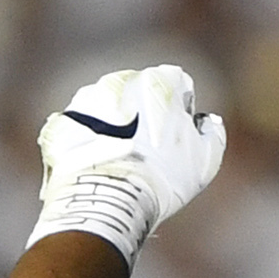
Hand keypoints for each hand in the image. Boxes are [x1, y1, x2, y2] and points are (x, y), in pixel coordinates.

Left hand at [31, 64, 227, 261]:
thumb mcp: (206, 160)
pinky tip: (101, 166)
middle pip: (141, 94)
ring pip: (110, 108)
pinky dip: (91, 141)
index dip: (183, 111)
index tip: (180, 136)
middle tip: (150, 153)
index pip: (178, 84)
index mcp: (159, 80)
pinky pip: (83, 127)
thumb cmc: (163, 177)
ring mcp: (88, 98)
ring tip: (123, 162)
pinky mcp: (65, 120)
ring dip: (117, 127)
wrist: (108, 197)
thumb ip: (213, 133)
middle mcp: (121, 80)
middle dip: (146, 116)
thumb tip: (208, 123)